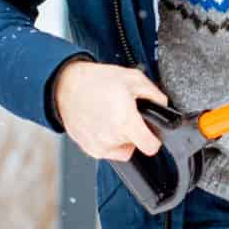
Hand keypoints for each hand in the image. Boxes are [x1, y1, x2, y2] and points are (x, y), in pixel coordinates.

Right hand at [54, 61, 172, 160]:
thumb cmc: (94, 81)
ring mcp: (99, 145)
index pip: (151, 147)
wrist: (65, 85)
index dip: (155, 139)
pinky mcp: (89, 148)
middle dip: (134, 130)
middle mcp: (112, 137)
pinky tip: (102, 123)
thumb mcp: (132, 78)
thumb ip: (154, 94)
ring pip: (122, 149)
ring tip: (112, 116)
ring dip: (121, 137)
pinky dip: (108, 140)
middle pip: (136, 144)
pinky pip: (107, 150)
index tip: (151, 133)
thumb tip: (163, 105)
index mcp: (125, 121)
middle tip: (125, 112)